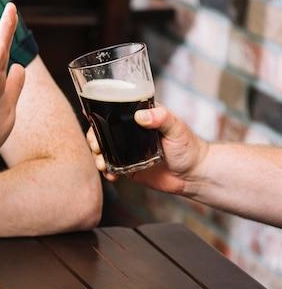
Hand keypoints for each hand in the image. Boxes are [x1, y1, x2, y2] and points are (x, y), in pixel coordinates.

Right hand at [0, 3, 25, 169]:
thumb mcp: (8, 106)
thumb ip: (14, 86)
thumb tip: (19, 66)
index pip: (5, 54)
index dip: (9, 36)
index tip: (12, 15)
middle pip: (0, 49)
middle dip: (7, 27)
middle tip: (11, 6)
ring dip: (3, 34)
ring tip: (9, 13)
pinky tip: (1, 44)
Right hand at [86, 105, 208, 194]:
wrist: (194, 175)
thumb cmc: (189, 147)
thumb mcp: (176, 128)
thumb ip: (161, 118)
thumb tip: (141, 115)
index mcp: (140, 117)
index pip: (114, 112)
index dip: (100, 117)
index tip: (94, 124)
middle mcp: (131, 133)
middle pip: (103, 132)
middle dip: (94, 140)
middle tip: (96, 148)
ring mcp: (128, 150)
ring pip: (104, 150)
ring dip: (97, 157)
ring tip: (101, 164)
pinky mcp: (128, 167)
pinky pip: (111, 168)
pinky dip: (107, 172)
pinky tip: (111, 175)